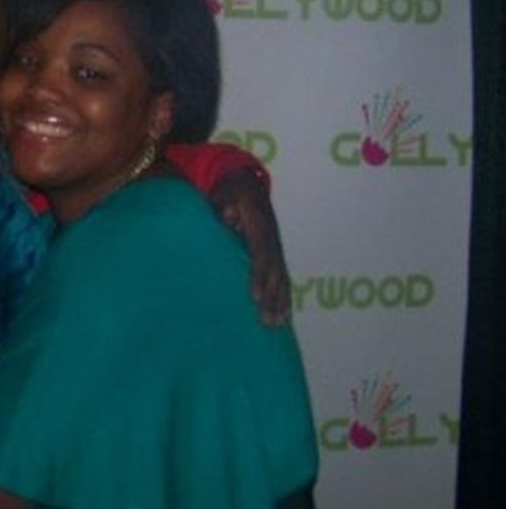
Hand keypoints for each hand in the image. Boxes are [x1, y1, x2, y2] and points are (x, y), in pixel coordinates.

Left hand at [209, 169, 290, 326]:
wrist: (245, 183)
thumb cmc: (230, 191)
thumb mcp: (224, 192)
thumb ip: (225, 205)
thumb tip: (229, 216)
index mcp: (260, 226)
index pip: (260, 255)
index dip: (259, 276)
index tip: (255, 296)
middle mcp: (272, 240)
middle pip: (275, 273)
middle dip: (272, 298)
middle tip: (267, 321)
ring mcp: (276, 248)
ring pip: (282, 279)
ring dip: (280, 303)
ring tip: (276, 325)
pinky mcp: (274, 254)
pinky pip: (282, 279)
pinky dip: (284, 298)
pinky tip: (283, 317)